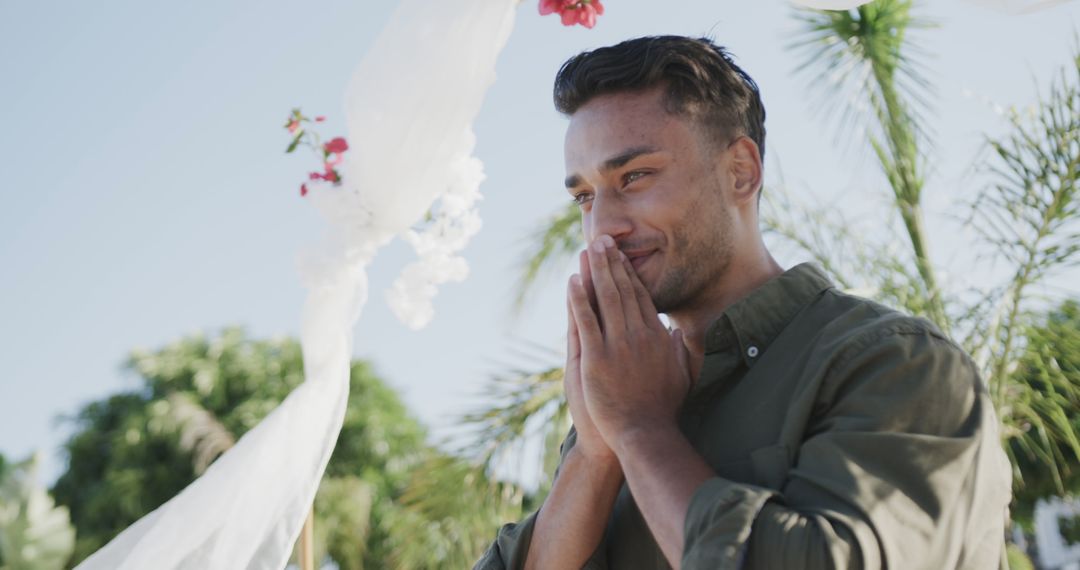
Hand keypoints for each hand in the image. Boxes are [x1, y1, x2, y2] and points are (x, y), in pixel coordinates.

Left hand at [568, 235, 691, 453]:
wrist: (645, 432)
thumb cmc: (663, 408)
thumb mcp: (681, 374)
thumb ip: (680, 350)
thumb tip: (681, 332)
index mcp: (656, 336)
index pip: (640, 297)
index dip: (629, 274)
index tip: (621, 256)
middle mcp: (638, 335)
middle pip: (622, 290)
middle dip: (612, 262)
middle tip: (603, 240)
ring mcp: (616, 345)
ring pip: (605, 298)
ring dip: (596, 271)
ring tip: (589, 249)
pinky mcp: (596, 358)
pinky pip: (585, 321)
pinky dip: (578, 299)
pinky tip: (572, 281)